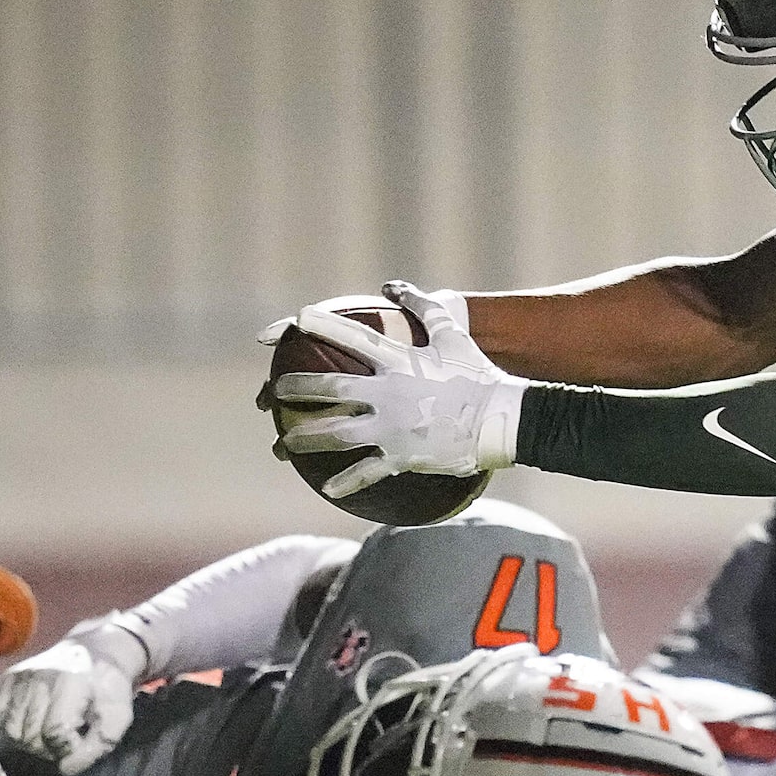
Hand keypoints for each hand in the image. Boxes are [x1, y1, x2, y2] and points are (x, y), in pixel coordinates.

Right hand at [0, 623, 144, 775]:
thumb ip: (98, 745)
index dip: (66, 749)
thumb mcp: (117, 716)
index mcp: (70, 683)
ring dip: (29, 742)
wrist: (96, 651)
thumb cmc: (108, 689)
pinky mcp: (7, 679)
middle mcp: (39, 677)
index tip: (79, 744)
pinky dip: (11, 729)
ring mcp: (19, 677)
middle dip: (48, 749)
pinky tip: (31, 723)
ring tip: (49, 734)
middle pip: (30, 736)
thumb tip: (67, 769)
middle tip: (64, 741)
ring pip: (10, 732)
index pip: (55, 732)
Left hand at [270, 283, 524, 497]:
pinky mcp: (402, 455)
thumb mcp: (453, 335)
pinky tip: (329, 489)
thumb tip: (392, 286)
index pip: (354, 337)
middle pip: (330, 388)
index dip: (323, 326)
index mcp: (400, 362)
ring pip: (336, 433)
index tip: (296, 319)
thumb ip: (423, 306)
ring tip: (284, 443)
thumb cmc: (479, 374)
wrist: (503, 420)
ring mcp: (393, 427)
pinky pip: (367, 471)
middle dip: (295, 388)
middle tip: (273, 391)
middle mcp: (389, 393)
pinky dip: (347, 481)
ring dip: (303, 439)